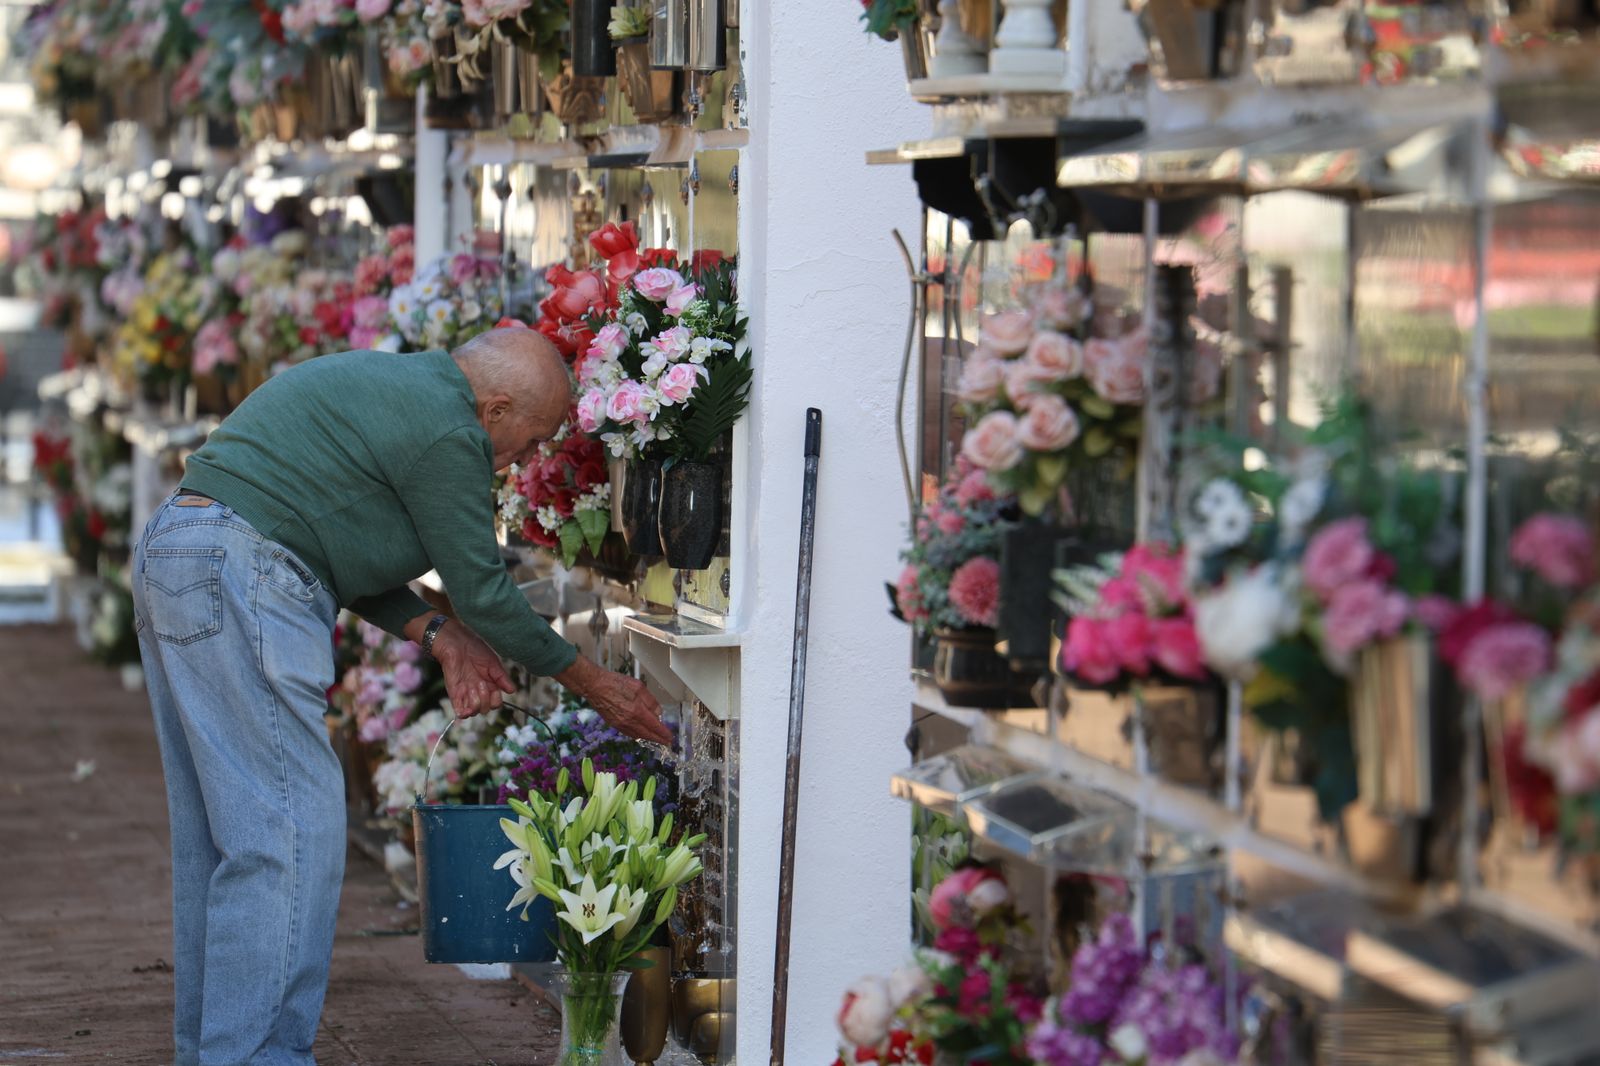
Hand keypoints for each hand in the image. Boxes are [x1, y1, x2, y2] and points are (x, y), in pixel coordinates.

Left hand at [429, 621, 514, 717]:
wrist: (457, 643)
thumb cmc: (475, 649)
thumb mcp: (493, 663)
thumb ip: (502, 678)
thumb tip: (512, 690)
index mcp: (489, 685)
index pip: (495, 703)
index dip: (496, 700)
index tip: (496, 689)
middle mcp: (478, 692)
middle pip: (485, 709)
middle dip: (486, 699)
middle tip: (481, 682)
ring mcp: (466, 694)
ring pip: (474, 712)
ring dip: (476, 702)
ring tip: (472, 686)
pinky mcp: (454, 694)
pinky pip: (459, 711)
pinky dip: (463, 713)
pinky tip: (466, 709)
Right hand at [556, 654, 671, 745]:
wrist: (594, 686)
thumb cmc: (616, 683)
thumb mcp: (638, 687)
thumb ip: (650, 701)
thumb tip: (658, 713)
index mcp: (636, 711)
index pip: (654, 726)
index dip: (663, 733)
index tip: (670, 738)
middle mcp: (628, 721)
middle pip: (646, 734)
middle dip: (658, 739)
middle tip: (666, 742)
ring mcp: (620, 724)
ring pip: (637, 735)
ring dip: (648, 738)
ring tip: (656, 739)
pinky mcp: (614, 724)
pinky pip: (629, 733)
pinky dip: (637, 735)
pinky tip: (641, 734)